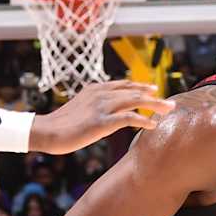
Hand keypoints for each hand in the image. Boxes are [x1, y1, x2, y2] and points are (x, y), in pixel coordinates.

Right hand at [27, 80, 172, 155]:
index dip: (140, 87)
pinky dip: (143, 121)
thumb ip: (93, 106)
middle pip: (133, 91)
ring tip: (168, 110)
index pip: (123, 84)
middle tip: (169, 102)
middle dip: (153, 96)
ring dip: (154, 105)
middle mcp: (100, 94)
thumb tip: (104, 113)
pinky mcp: (101, 122)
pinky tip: (153, 125)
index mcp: (95, 89)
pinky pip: (128, 118)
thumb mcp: (79, 109)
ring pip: (135, 101)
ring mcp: (101, 107)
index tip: (153, 90)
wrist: (46, 131)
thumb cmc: (60, 124)